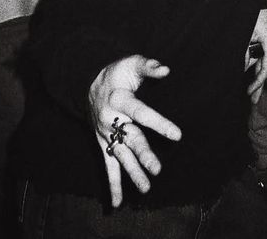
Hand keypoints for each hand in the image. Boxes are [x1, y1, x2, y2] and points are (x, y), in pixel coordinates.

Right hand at [88, 54, 181, 207]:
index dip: (159, 123)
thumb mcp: (131, 63)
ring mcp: (105, 134)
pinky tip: (117, 204)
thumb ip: (148, 66)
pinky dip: (112, 185)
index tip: (177, 135)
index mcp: (120, 99)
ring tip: (146, 188)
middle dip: (143, 154)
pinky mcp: (103, 144)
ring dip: (132, 172)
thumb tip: (166, 69)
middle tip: (157, 169)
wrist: (89, 82)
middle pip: (130, 138)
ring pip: (120, 155)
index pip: (142, 112)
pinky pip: (107, 166)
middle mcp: (111, 119)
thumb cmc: (118, 72)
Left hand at [245, 7, 266, 104]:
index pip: (265, 70)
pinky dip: (266, 67)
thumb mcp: (247, 33)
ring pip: (263, 65)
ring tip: (254, 95)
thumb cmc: (253, 14)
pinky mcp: (264, 42)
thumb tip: (245, 66)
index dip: (257, 83)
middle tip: (253, 101)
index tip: (248, 92)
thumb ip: (246, 51)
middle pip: (265, 71)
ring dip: (258, 78)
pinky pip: (265, 58)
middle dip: (259, 86)